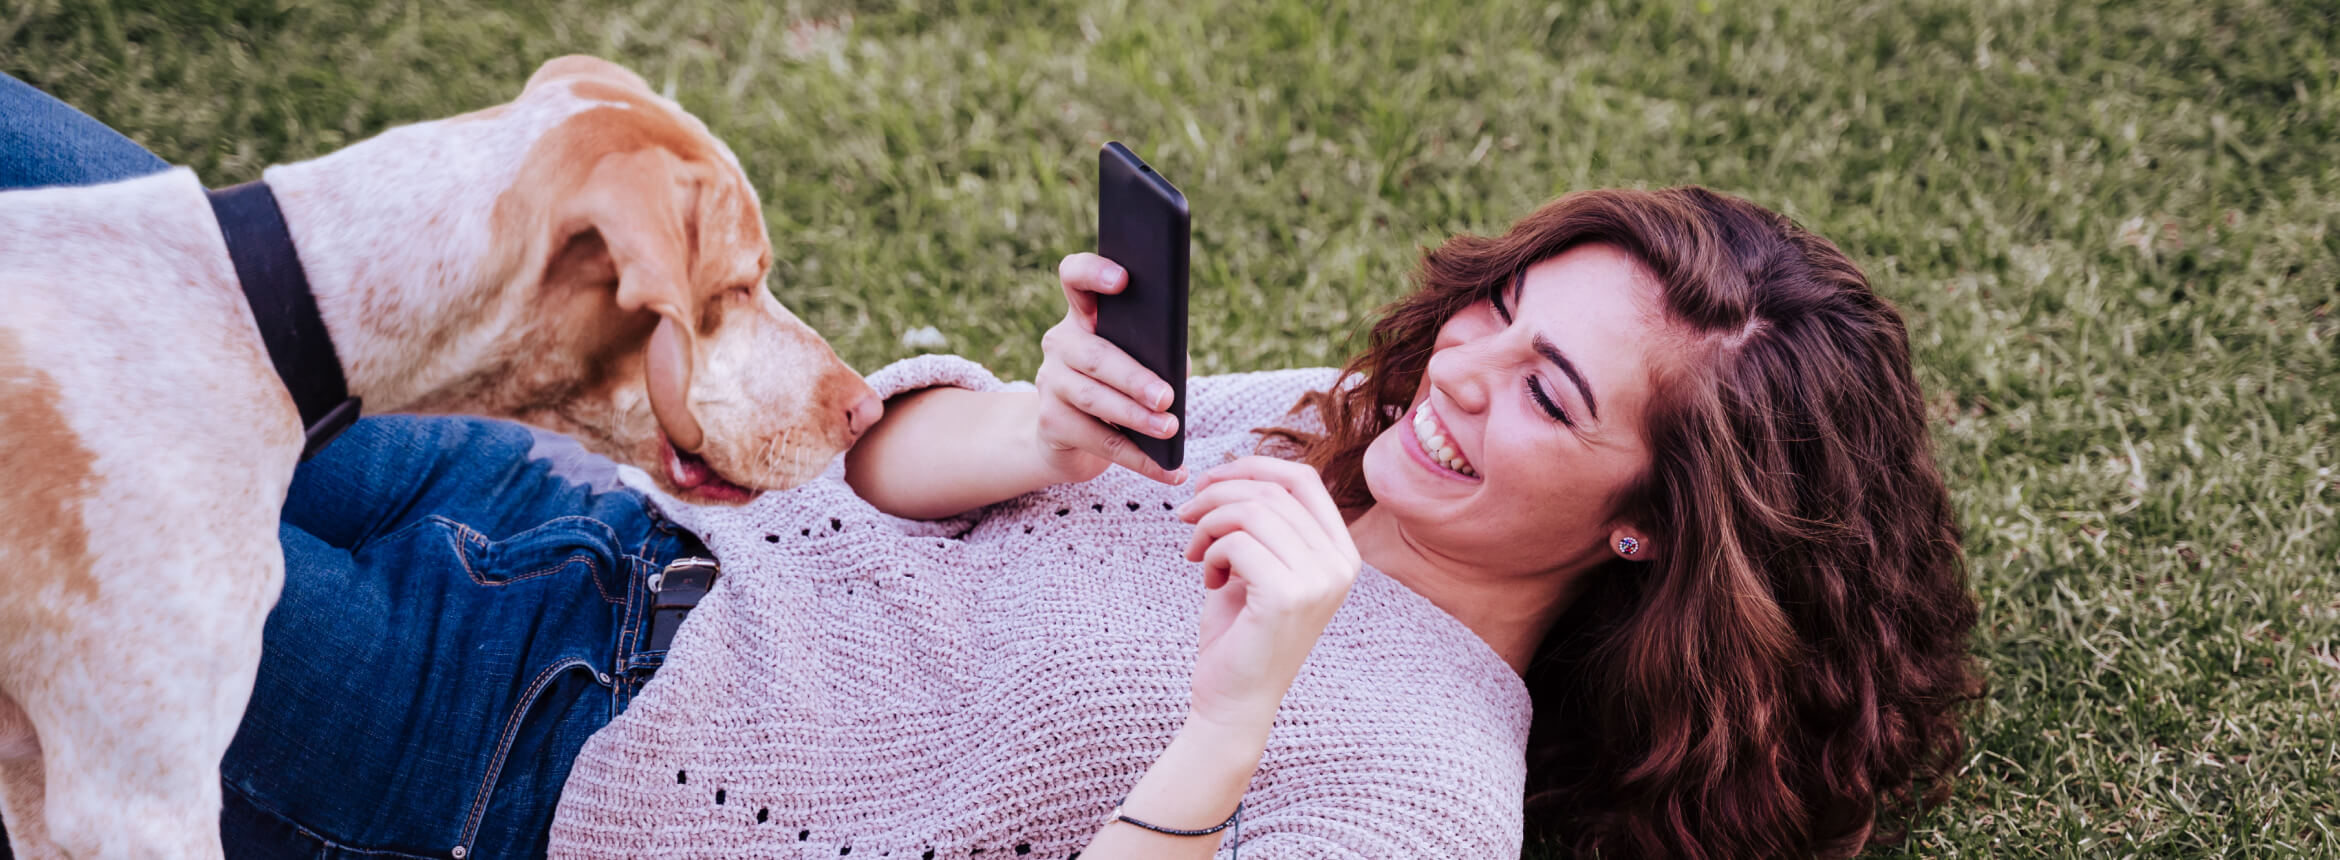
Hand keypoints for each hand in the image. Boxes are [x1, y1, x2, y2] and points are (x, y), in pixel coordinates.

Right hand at [1034, 252, 1186, 484]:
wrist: (1068, 437)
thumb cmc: (1116, 388)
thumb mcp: (1135, 364)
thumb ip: (1156, 356)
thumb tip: (1177, 368)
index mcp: (1082, 316)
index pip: (1075, 278)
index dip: (1094, 272)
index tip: (1123, 278)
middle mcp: (1059, 343)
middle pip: (1096, 355)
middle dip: (1135, 378)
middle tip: (1167, 397)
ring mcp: (1049, 383)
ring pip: (1095, 399)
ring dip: (1137, 418)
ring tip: (1170, 429)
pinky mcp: (1050, 422)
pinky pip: (1099, 441)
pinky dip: (1138, 459)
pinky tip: (1168, 470)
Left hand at [1173, 456, 1361, 726]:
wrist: (1234, 701)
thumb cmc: (1241, 633)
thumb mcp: (1257, 565)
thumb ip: (1258, 521)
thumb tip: (1230, 470)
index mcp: (1341, 553)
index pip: (1304, 479)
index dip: (1252, 467)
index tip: (1210, 480)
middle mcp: (1340, 565)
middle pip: (1272, 491)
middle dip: (1216, 495)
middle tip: (1185, 517)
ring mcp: (1318, 581)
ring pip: (1251, 511)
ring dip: (1208, 525)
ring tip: (1196, 553)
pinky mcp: (1287, 596)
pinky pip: (1236, 543)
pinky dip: (1210, 553)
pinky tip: (1208, 579)